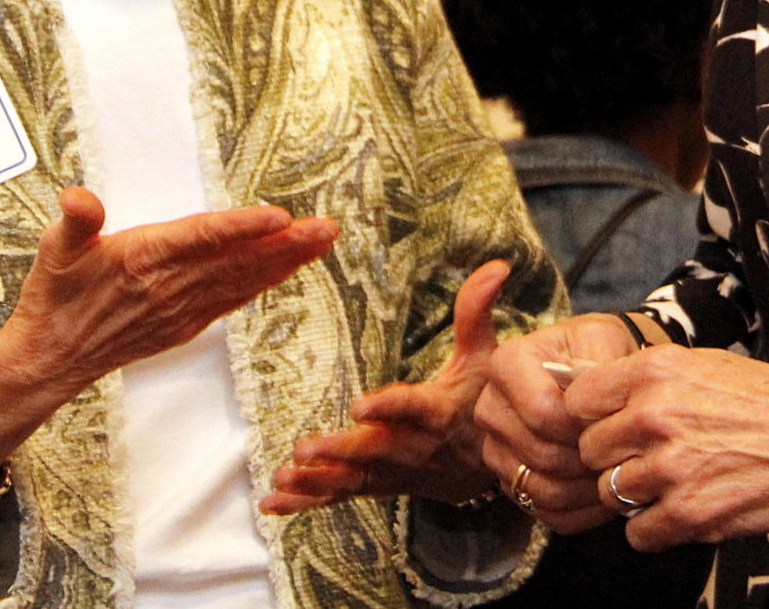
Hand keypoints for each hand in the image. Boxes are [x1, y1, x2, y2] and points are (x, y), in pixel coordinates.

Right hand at [0, 188, 338, 488]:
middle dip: (286, 244)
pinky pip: (231, 301)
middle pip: (237, 260)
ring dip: (284, 262)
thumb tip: (78, 198)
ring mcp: (180, 309)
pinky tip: (286, 270)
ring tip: (321, 242)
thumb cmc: (54, 296)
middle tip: (327, 227)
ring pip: (242, 281)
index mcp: (141, 259)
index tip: (280, 217)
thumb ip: (76, 220)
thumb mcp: (55, 249)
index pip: (202, 238)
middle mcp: (168, 287)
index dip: (242, 228)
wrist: (49, 358)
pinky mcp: (183, 325)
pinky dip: (262, 285)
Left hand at [262, 258, 511, 513]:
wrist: (488, 464)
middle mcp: (412, 447)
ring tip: (284, 476)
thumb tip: (496, 265)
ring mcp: (393, 472)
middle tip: (305, 446)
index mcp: (436, 411)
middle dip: (340, 451)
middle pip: (374, 450)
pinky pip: (340, 497)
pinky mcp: (377, 486)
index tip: (360, 405)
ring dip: (317, 480)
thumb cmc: (481, 399)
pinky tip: (273, 503)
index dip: (388, 407)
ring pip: (353, 479)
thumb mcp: (485, 355)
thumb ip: (476, 311)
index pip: (411, 408)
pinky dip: (307, 502)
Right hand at [473, 313, 651, 531]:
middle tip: (623, 455)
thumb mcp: (603, 338)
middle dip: (588, 460)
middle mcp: (490, 406)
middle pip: (542, 454)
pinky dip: (579, 511)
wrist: (593, 373)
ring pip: (541, 489)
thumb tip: (596, 407)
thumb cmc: (598, 351)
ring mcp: (495, 448)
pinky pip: (543, 512)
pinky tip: (605, 494)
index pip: (542, 412)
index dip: (583, 426)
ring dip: (586, 490)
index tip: (613, 422)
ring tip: (617, 475)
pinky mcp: (509, 480)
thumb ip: (599, 366)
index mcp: (506, 363)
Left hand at [568, 346, 768, 549]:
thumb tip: (598, 392)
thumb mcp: (705, 364)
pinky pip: (637, 533)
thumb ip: (650, 379)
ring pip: (611, 492)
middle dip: (613, 459)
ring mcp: (671, 467)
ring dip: (634, 496)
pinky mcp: (690, 513)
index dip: (589, 418)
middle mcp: (655, 415)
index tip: (606, 427)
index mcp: (655, 370)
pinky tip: (679, 511)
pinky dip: (653, 529)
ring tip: (668, 485)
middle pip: (590, 451)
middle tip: (645, 460)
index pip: (577, 400)